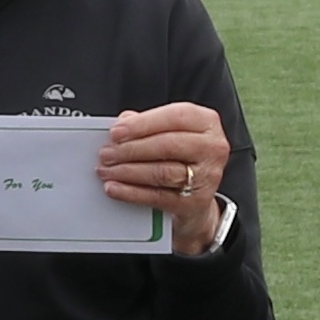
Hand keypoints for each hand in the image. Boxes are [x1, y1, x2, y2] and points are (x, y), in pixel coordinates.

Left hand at [98, 101, 233, 256]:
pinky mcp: (195, 202)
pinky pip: (158, 197)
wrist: (196, 194)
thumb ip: (147, 124)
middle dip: (131, 149)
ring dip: (128, 171)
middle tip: (106, 153)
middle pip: (167, 145)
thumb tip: (122, 124)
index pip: (175, 117)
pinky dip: (132, 193)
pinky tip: (114, 188)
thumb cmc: (180, 156)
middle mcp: (212, 148)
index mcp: (207, 123)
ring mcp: (207, 176)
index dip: (143, 124)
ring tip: (107, 170)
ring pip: (162, 172)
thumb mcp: (170, 132)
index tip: (116, 131)